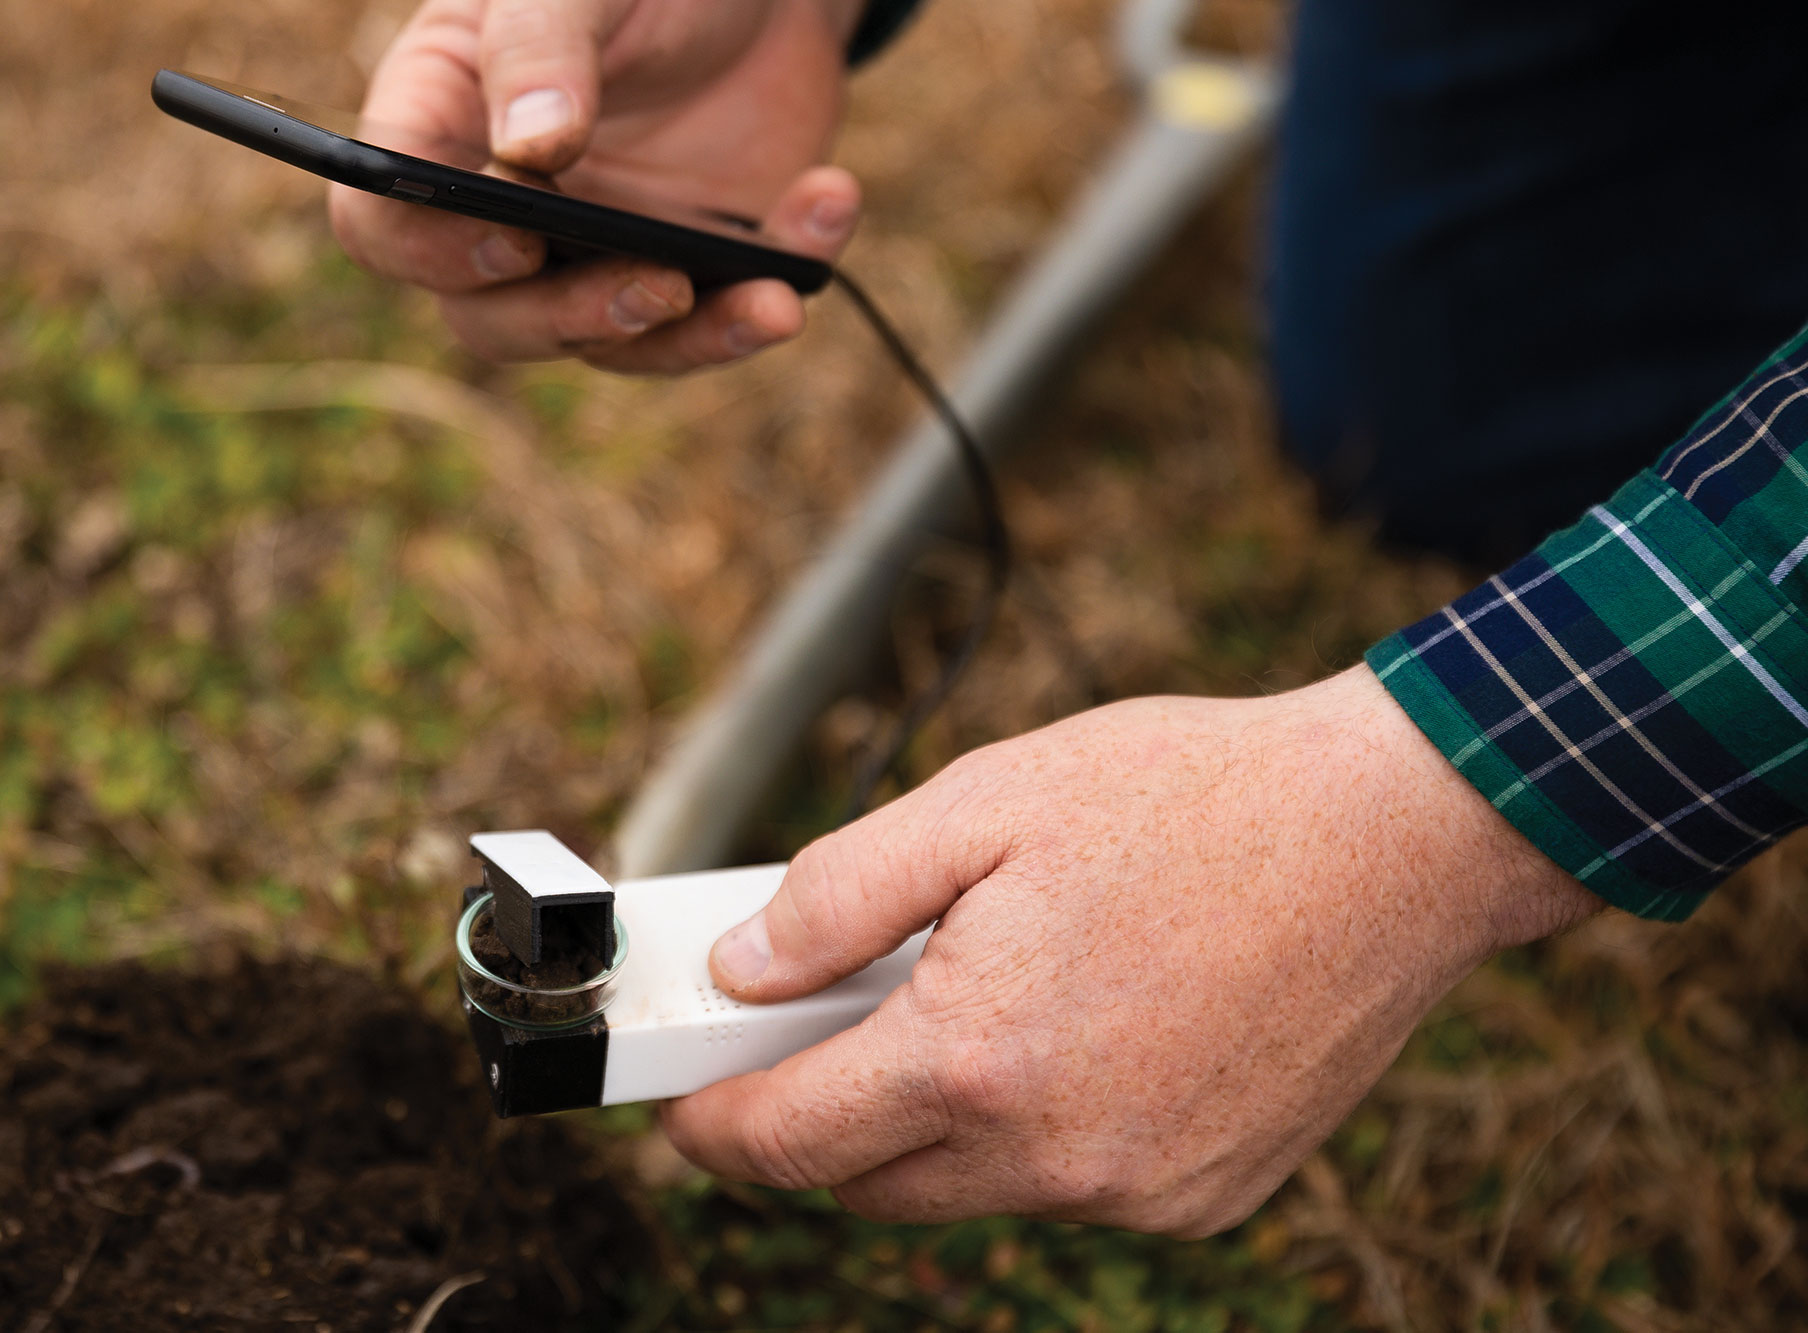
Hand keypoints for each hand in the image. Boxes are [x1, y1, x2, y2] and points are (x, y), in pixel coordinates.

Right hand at [331, 0, 864, 371]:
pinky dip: (771, 291)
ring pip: (607, 344)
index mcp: (440, 123)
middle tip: (656, 283)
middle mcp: (504, 210)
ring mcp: (595, 253)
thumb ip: (543, 50)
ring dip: (687, 336)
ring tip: (766, 298)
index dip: (433, 251)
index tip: (516, 237)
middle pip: (491, 319)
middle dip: (570, 318)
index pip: (384, 222)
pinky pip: (712, 321)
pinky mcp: (687, 273)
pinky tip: (828, 206)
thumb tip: (528, 153)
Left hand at [659, 666, 1602, 1232]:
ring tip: (987, 990)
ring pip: (972, 1187)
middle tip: (828, 1020)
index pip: (786, 1142)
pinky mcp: (1206, 1198)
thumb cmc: (1191, 800)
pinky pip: (1074, 1186)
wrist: (1394, 836)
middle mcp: (1055, 1156)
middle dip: (822, 1117)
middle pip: (868, 1183)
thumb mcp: (983, 803)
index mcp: (978, 1059)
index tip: (683, 1107)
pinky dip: (1043, 1128)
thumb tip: (739, 967)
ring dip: (942, 1116)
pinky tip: (1087, 1026)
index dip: (711, 1127)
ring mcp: (1138, 1192)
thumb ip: (839, 896)